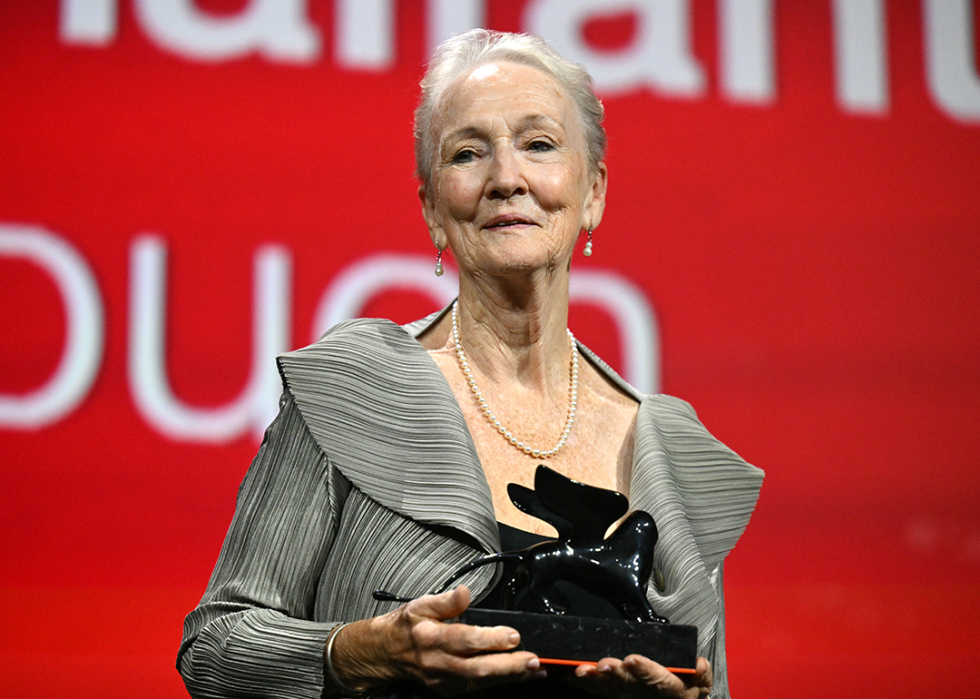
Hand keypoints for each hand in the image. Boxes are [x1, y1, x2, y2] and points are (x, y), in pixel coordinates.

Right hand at [328, 585, 543, 695]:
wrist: (386, 654)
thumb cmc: (406, 627)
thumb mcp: (420, 604)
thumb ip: (445, 600)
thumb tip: (465, 592)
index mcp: (431, 638)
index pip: (464, 640)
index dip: (489, 639)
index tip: (512, 635)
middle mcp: (438, 663)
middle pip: (477, 669)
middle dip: (508, 666)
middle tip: (533, 660)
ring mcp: (444, 680)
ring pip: (480, 682)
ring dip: (510, 677)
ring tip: (535, 669)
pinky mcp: (449, 690)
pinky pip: (478, 688)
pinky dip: (500, 682)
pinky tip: (519, 675)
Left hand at [572, 654, 711, 697]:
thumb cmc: (687, 687)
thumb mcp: (701, 681)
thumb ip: (700, 673)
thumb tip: (697, 665)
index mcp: (672, 691)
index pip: (660, 680)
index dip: (646, 670)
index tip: (633, 659)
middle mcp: (647, 695)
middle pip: (630, 686)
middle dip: (615, 675)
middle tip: (602, 664)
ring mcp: (630, 696)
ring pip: (610, 689)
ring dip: (595, 680)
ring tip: (582, 670)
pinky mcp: (616, 695)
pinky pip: (598, 690)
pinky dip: (584, 683)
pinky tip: (570, 674)